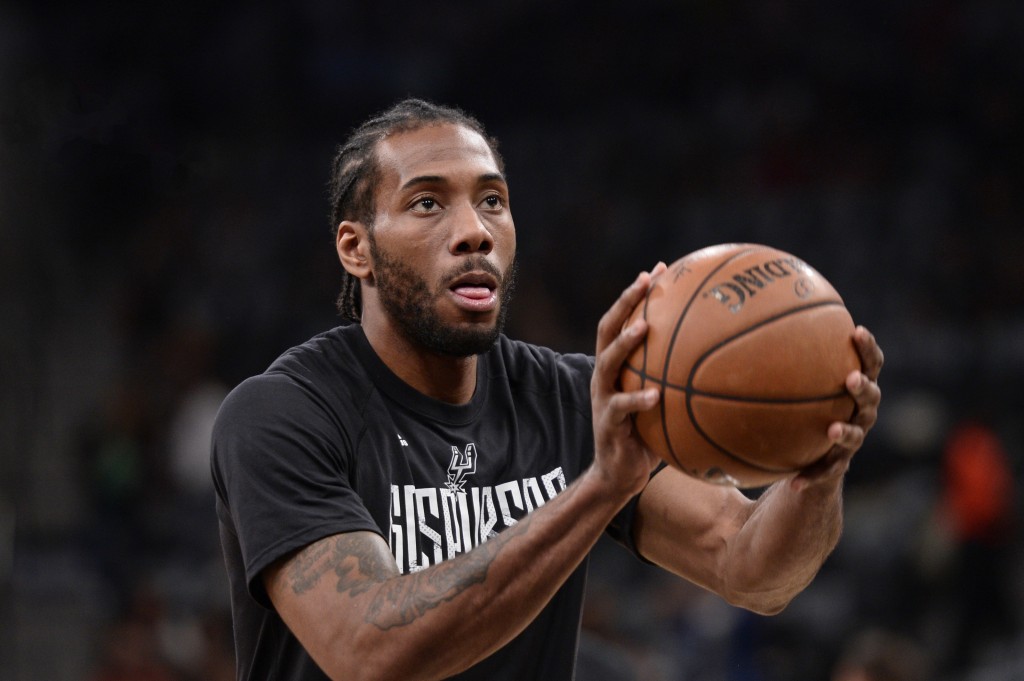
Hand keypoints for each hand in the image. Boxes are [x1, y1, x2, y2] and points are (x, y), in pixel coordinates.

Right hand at [590, 263, 667, 497]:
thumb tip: (727, 364)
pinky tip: (656, 395)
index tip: (659, 269)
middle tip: (645, 281)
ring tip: (643, 327)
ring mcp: (602, 398)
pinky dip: (638, 399)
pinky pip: (621, 407)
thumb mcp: (665, 404)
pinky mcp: (608, 423)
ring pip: (608, 362)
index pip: (622, 320)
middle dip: (625, 302)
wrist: (619, 474)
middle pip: (608, 329)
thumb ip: (681, 382)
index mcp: (617, 367)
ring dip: (625, 343)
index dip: (636, 294)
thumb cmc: (648, 436)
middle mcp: (605, 375)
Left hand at [792, 325, 883, 489]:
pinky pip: (826, 471)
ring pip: (855, 435)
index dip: (868, 348)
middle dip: (863, 386)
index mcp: (857, 388)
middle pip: (871, 396)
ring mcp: (853, 439)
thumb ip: (784, 358)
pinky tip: (793, 482)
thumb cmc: (806, 407)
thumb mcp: (798, 383)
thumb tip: (750, 327)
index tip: (857, 331)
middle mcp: (861, 412)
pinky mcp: (838, 465)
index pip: (871, 364)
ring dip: (846, 431)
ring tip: (833, 429)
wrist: (814, 454)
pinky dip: (811, 476)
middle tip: (851, 378)